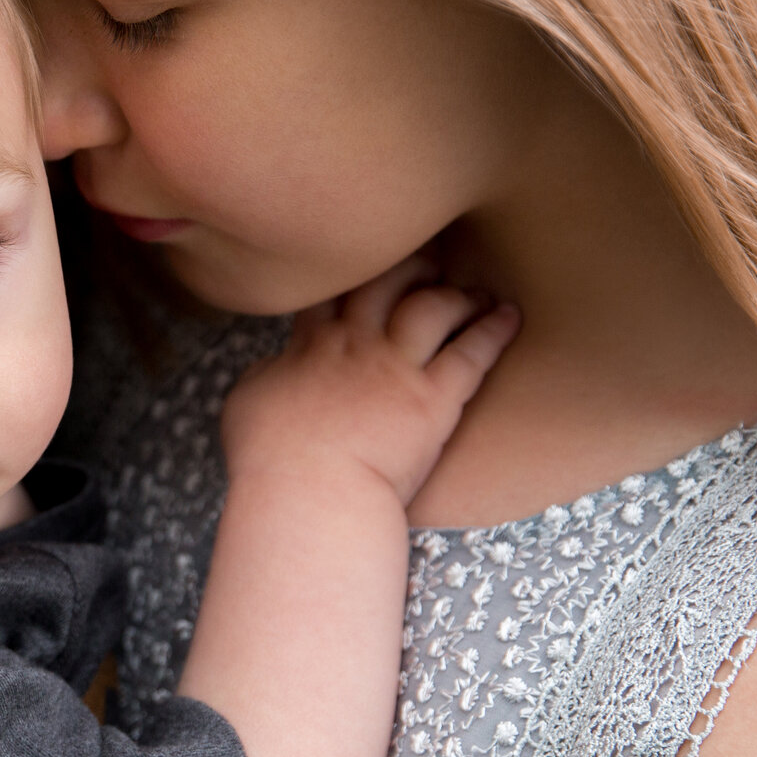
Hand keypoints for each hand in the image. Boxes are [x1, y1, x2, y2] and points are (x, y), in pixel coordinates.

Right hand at [221, 255, 517, 506]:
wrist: (310, 492)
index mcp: (311, 346)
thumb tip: (276, 364)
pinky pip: (472, 354)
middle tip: (431, 263)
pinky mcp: (433, 400)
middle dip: (412, 266)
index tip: (370, 265)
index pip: (334, 291)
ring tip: (476, 293)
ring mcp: (397, 369)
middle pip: (388, 282)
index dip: (354, 272)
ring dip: (458, 295)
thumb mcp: (247, 403)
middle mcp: (357, 344)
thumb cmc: (270, 460)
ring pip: (434, 307)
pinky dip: (494, 330)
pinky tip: (509, 316)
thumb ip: (266, 373)